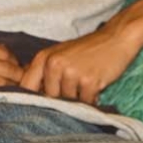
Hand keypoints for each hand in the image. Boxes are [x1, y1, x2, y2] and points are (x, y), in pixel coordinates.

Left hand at [19, 26, 140, 104]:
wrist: (115, 39)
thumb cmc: (86, 49)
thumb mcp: (59, 55)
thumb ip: (44, 72)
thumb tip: (28, 92)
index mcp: (43, 58)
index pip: (27, 85)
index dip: (31, 98)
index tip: (39, 103)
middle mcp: (54, 64)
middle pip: (50, 97)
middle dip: (62, 98)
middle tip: (74, 88)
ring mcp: (71, 73)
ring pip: (68, 101)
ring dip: (78, 98)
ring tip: (86, 84)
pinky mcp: (88, 81)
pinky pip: (85, 102)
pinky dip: (91, 100)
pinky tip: (95, 87)